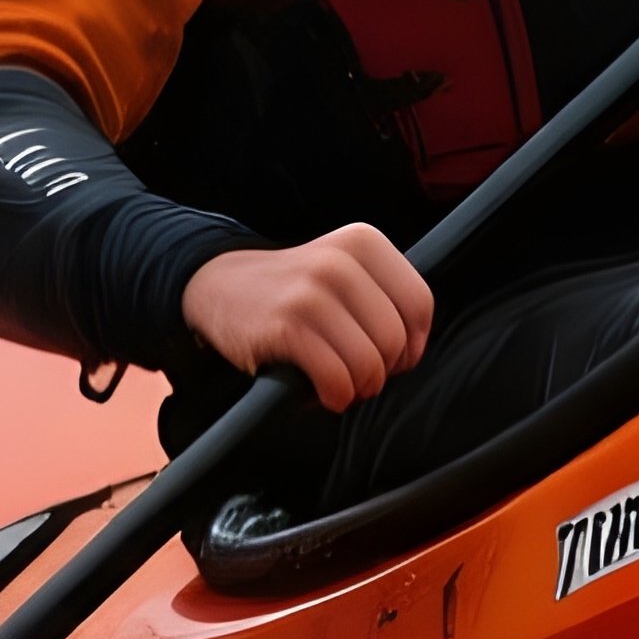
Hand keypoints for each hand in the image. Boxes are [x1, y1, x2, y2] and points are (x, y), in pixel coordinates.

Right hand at [181, 223, 434, 411]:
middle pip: (395, 338)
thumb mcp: (345, 272)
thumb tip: (412, 352)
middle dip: (384, 371)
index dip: (413, 343)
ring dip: (360, 387)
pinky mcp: (283, 327)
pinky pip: (336, 377)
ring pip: (369, 361)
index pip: (419, 303)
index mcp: (363, 242)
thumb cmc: (294, 291)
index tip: (394, 358)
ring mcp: (310, 292)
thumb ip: (385, 299)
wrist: (218, 285)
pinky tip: (324, 393)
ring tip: (343, 385)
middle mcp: (339, 262)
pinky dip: (336, 395)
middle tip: (361, 376)